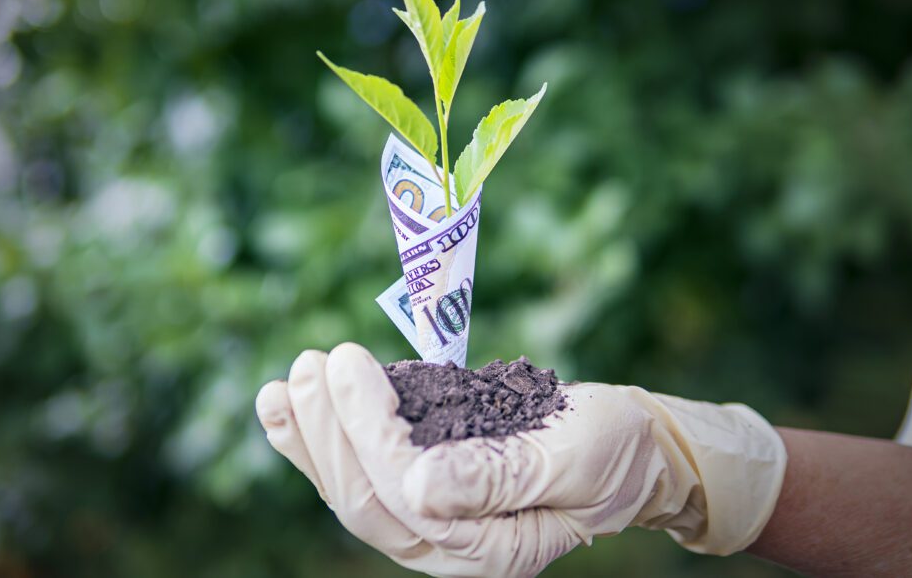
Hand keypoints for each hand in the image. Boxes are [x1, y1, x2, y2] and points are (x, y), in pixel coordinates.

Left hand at [256, 344, 785, 576]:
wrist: (632, 447)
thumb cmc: (612, 448)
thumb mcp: (571, 457)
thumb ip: (499, 477)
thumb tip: (419, 486)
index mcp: (490, 547)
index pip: (404, 496)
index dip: (366, 430)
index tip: (347, 364)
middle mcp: (449, 544)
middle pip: (365, 500)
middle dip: (327, 431)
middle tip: (308, 363)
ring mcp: (432, 520)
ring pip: (352, 491)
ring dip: (310, 438)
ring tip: (279, 385)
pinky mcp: (423, 489)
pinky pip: (362, 472)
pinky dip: (321, 441)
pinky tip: (287, 408)